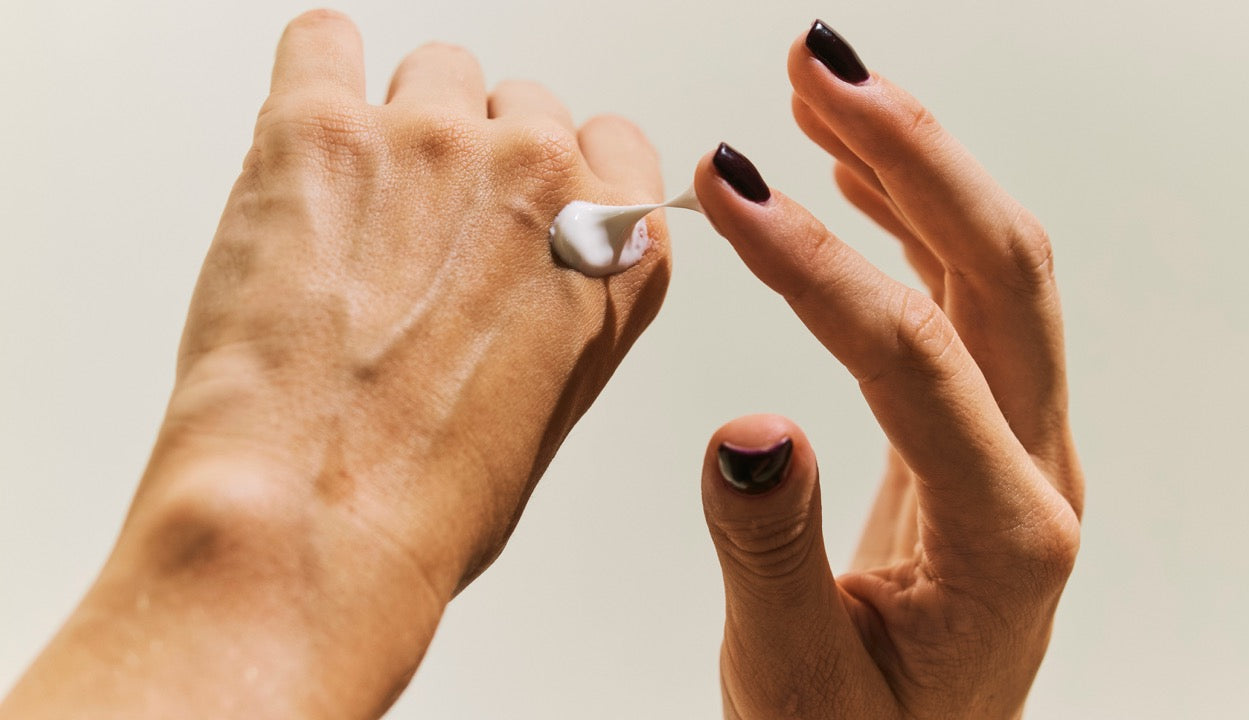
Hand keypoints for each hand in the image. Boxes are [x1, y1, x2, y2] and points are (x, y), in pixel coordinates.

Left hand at [0, 10, 667, 718]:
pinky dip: (318, 75)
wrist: (314, 521)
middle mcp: (545, 177)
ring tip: (356, 213)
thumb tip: (513, 274)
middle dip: (480, 159)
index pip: (615, 144)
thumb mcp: (548, 407)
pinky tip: (308, 141)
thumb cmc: (428, 497)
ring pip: (434, 72)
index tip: (524, 200)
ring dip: (403, 128)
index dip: (562, 175)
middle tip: (425, 235)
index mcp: (622, 248)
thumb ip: (559, 306)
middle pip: (524, 103)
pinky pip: (325, 41)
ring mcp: (438, 141)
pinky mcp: (324, 129)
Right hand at [691, 21, 1082, 719]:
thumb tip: (745, 433)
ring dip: (914, 167)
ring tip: (823, 90)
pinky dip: (910, 224)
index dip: (817, 264)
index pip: (912, 359)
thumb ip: (774, 562)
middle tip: (818, 70)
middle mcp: (1034, 474)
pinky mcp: (981, 437)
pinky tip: (853, 177)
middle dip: (912, 154)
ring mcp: (1017, 447)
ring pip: (992, 271)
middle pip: (1003, 273)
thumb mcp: (798, 686)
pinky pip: (963, 304)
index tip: (732, 190)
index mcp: (1005, 536)